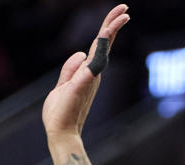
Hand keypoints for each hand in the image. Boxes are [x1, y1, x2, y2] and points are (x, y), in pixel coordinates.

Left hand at [42, 4, 129, 141]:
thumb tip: (80, 54)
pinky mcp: (80, 85)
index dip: (108, 29)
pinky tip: (103, 39)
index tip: (120, 14)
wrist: (60, 133)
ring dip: (110, 33)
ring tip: (122, 17)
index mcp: (87, 72)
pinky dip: (97, 53)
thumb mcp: (62, 86)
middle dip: (113, 25)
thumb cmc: (60, 114)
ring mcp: (88, 79)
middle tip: (125, 9)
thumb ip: (69, 70)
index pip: (98, 47)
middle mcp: (92, 74)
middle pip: (103, 44)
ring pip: (100, 51)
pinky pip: (90, 66)